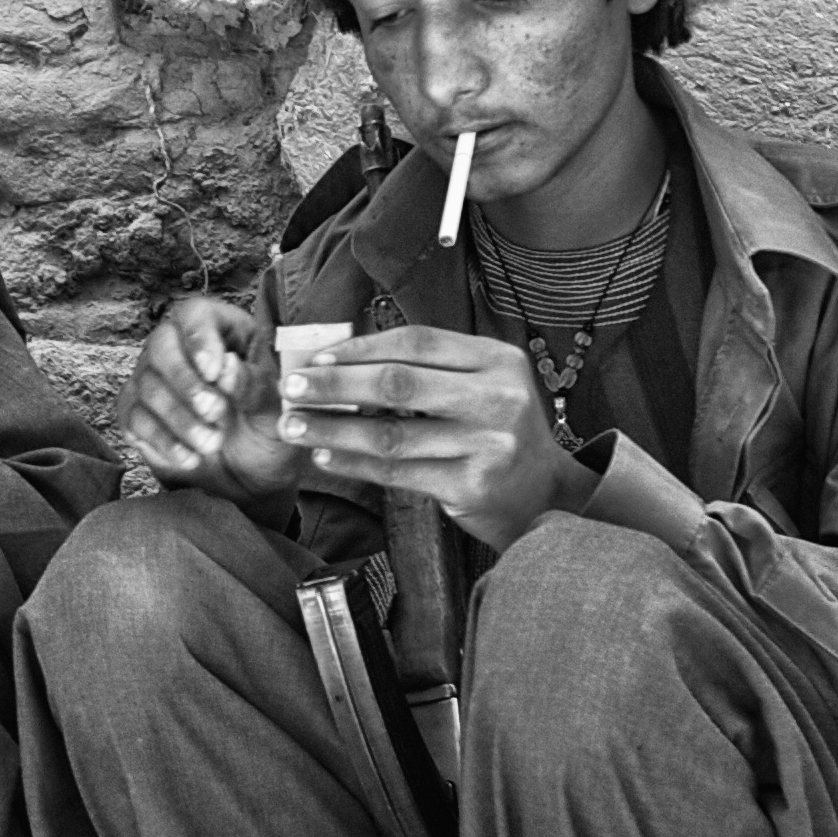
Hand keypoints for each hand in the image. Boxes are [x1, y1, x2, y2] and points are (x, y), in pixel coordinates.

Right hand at [121, 295, 307, 497]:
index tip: (213, 370)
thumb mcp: (274, 411)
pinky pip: (135, 418)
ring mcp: (154, 380)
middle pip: (161, 343)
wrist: (249, 478)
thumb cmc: (265, 433)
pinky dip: (163, 440)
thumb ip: (254, 387)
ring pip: (147, 384)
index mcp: (223, 332)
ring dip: (180, 417)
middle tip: (214, 411)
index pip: (196, 314)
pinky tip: (190, 458)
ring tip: (212, 442)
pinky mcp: (138, 414)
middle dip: (185, 380)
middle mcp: (181, 348)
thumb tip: (226, 367)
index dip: (199, 337)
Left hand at [271, 325, 589, 545]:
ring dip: (333, 428)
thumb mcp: (480, 386)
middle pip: (398, 383)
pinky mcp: (471, 485)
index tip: (316, 358)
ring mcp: (487, 444)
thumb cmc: (497, 432)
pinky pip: (397, 471)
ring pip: (391, 432)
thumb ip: (427, 369)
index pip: (415, 342)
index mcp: (497, 359)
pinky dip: (355, 462)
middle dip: (335, 384)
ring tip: (295, 425)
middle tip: (292, 388)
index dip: (360, 348)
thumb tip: (339, 359)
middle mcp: (497, 397)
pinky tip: (326, 455)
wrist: (545, 494)